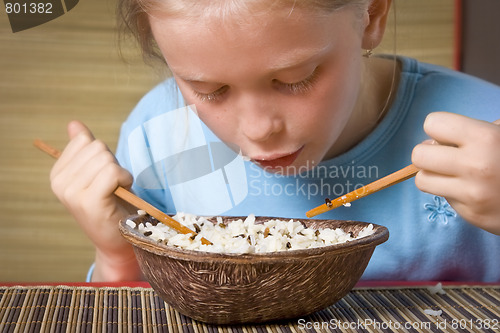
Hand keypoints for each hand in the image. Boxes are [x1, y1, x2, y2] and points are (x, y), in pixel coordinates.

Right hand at [50, 121, 141, 280]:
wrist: (118, 239)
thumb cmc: (112, 203)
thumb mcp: (97, 172)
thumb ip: (84, 149)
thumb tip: (74, 124)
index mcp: (58, 174)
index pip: (85, 140)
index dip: (103, 155)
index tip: (104, 176)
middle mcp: (60, 183)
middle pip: (97, 148)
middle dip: (113, 163)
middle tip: (114, 186)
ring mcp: (72, 193)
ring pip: (106, 159)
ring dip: (120, 172)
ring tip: (117, 191)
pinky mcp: (89, 202)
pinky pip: (112, 172)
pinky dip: (124, 178)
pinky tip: (122, 191)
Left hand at [412, 112, 499, 234]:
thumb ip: (473, 130)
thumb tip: (434, 139)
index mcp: (485, 138)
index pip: (432, 123)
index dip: (439, 128)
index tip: (450, 136)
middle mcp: (475, 166)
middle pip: (418, 154)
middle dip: (429, 153)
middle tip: (446, 157)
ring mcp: (472, 194)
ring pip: (422, 179)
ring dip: (433, 175)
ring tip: (453, 173)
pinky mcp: (472, 215)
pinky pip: (442, 198)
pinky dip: (450, 192)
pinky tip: (470, 190)